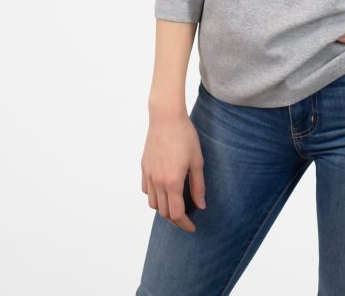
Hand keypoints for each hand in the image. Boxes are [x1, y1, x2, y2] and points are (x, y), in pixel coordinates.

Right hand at [141, 110, 206, 232]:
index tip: (192, 228)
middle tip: (187, 219)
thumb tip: (200, 206)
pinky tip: (164, 192)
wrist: (166, 118)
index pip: (176, 214)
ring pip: (153, 204)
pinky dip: (155, 197)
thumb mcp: (197, 161)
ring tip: (176, 207)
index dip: (185, 224)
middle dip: (176, 220)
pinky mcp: (144, 168)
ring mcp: (148, 175)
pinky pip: (146, 191)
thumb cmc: (185, 136)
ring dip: (164, 210)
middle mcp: (157, 182)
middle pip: (164, 212)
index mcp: (172, 182)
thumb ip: (198, 186)